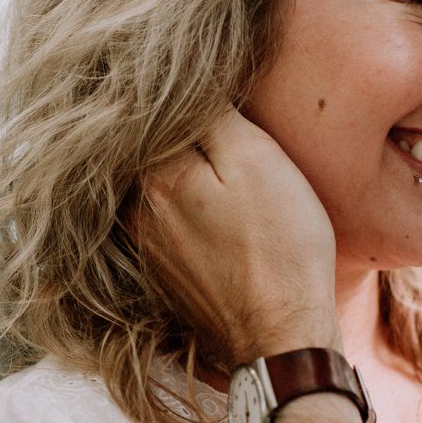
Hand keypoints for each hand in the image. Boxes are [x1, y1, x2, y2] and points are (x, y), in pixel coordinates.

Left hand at [135, 108, 340, 364]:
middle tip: (227, 129)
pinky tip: (226, 220)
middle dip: (185, 138)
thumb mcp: (257, 159)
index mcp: (155, 176)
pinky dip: (191, 214)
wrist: (283, 338)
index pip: (157, 115)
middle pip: (156, 153)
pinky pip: (171, 226)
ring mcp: (147, 248)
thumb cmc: (281, 245)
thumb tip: (182, 84)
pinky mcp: (166, 276)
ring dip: (188, 177)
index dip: (188, 99)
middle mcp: (138, 212)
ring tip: (230, 175)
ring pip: (162, 190)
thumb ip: (211, 116)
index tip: (215, 94)